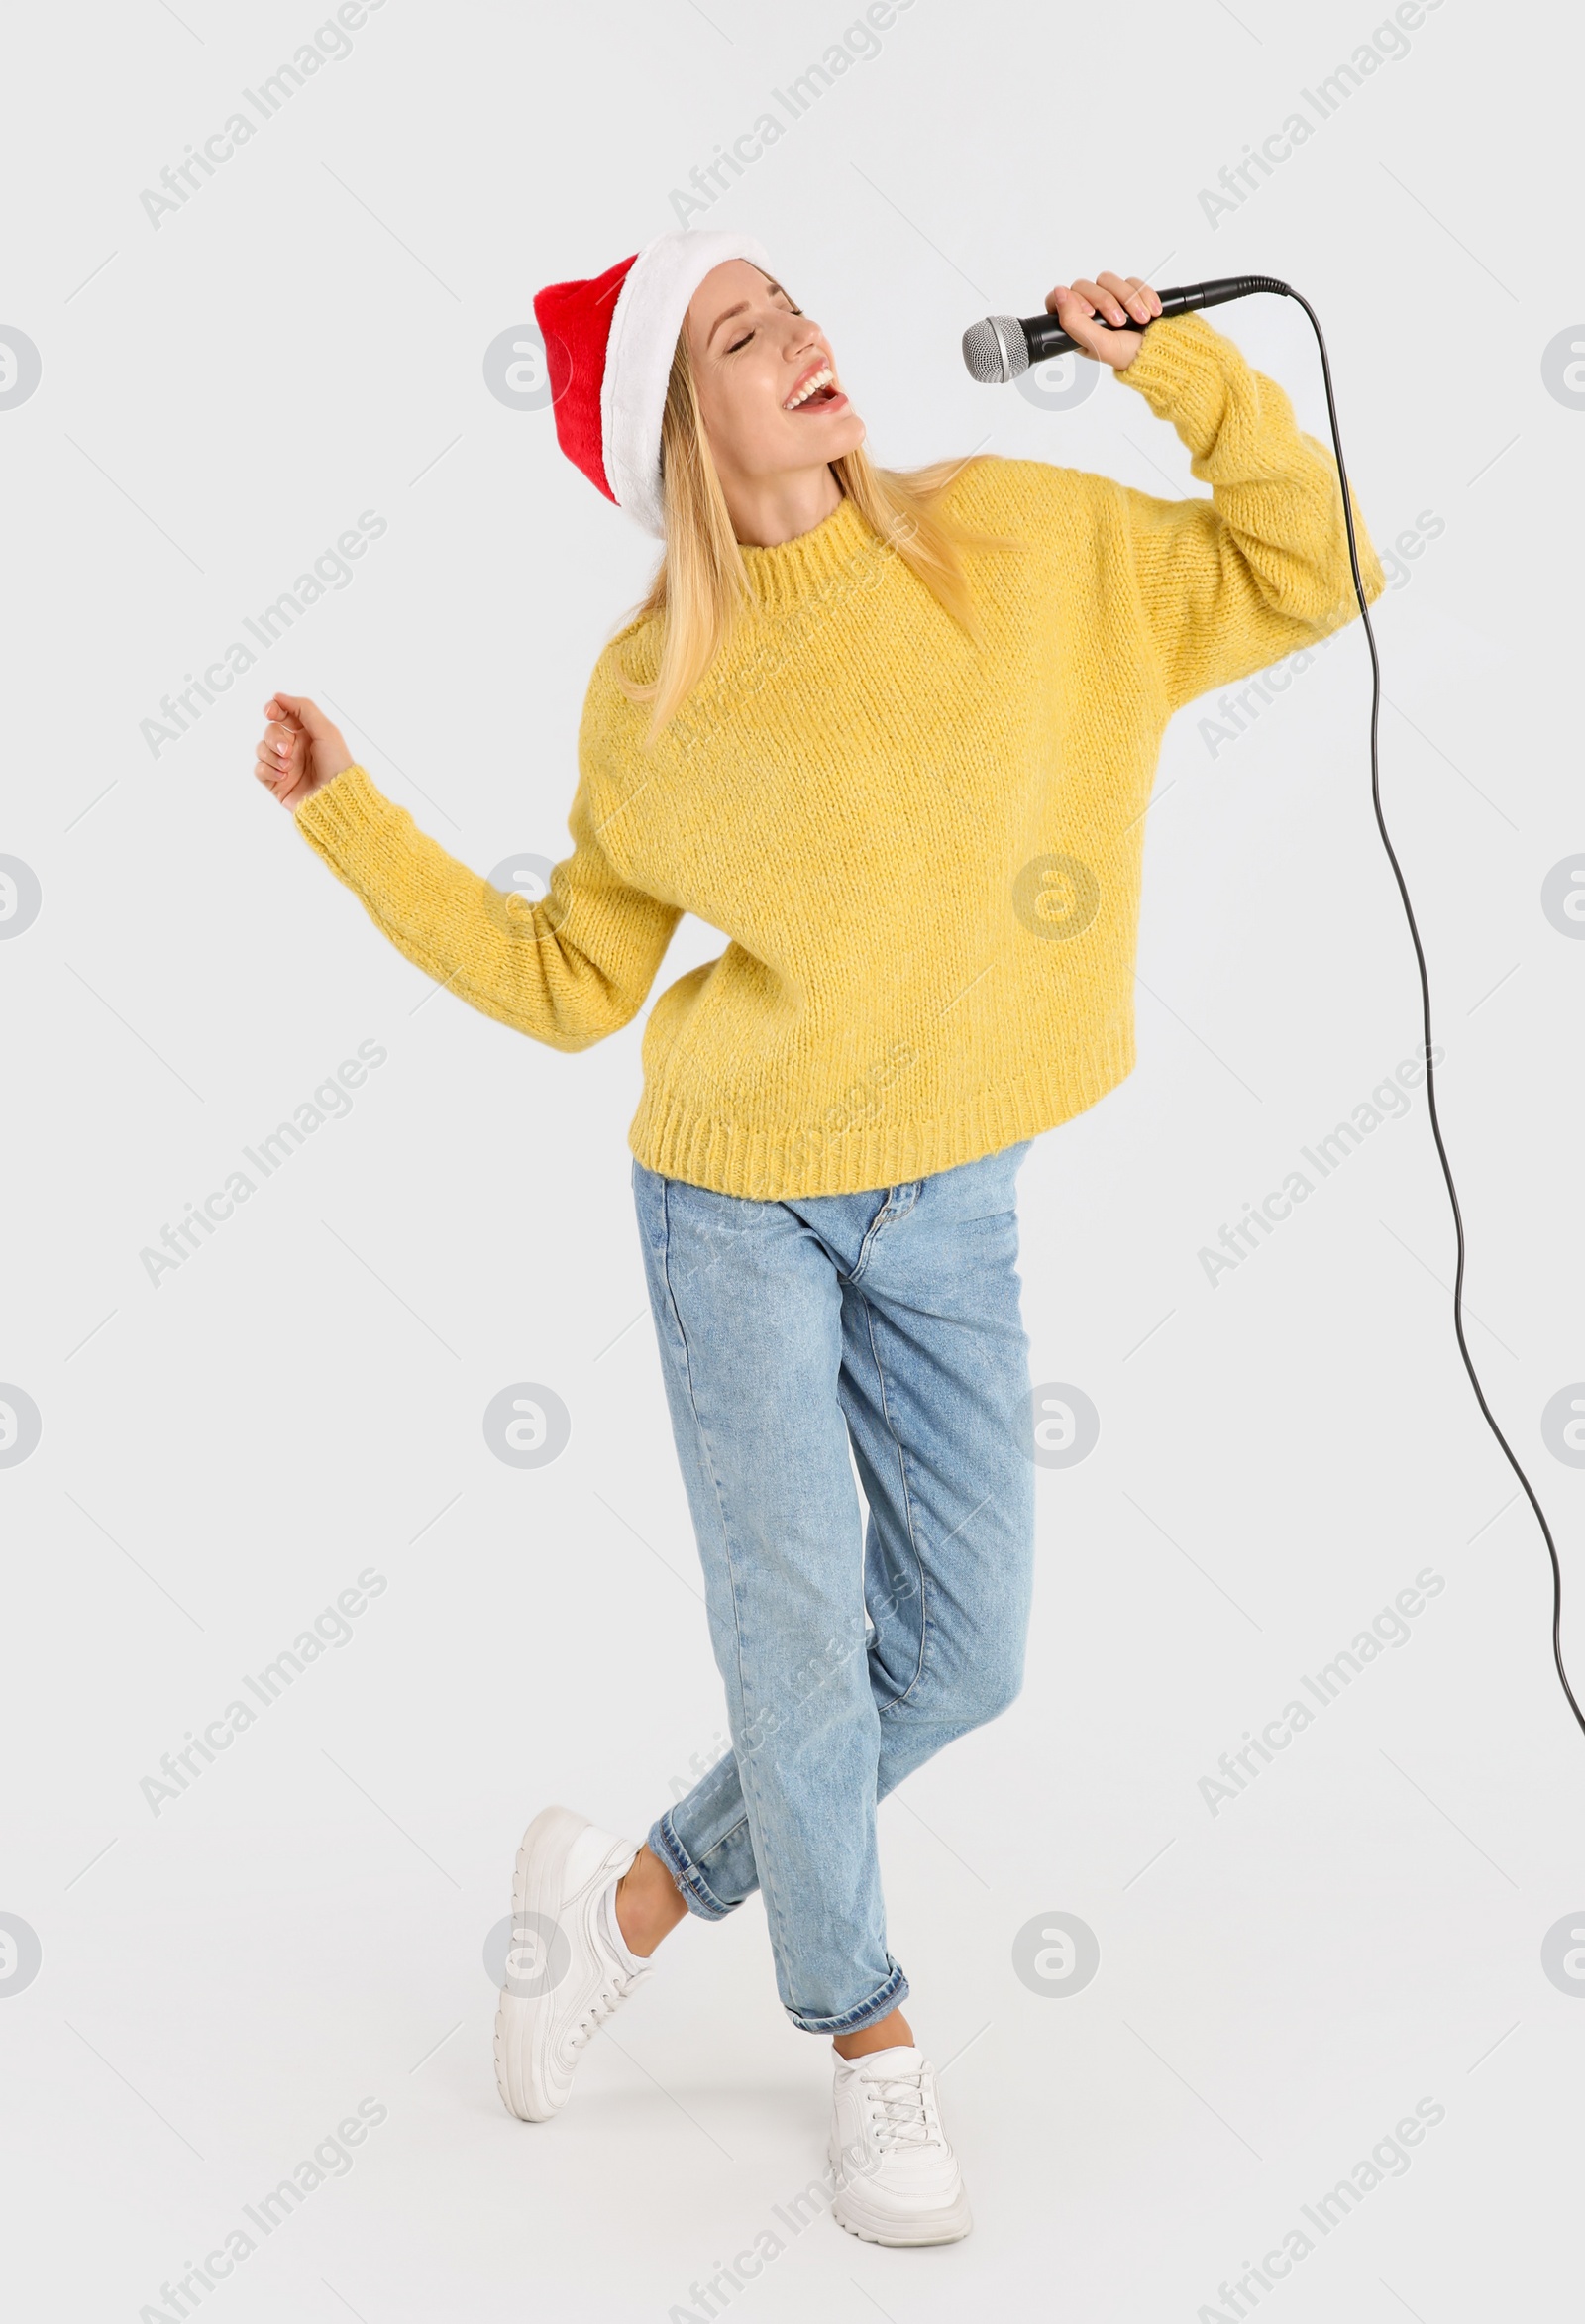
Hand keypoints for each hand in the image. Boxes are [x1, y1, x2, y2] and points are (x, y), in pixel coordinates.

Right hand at [253, 693, 352, 812]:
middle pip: (270, 731)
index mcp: (306, 733)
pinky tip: (284, 776)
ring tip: (289, 767)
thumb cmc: (336, 765)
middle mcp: (293, 747)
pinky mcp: (276, 782)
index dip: (273, 709)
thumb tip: (279, 696)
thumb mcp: (326, 730)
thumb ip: (303, 709)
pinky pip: (259, 769)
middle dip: (275, 738)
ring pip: (261, 748)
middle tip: (288, 750)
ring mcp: (283, 764)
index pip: (282, 714)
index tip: (271, 712)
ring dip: (272, 755)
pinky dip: (269, 770)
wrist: (336, 798)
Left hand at [1043, 273, 1162, 369]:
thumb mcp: (1099, 344)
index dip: (1073, 299)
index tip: (1090, 312)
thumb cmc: (1130, 355)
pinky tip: (1151, 312)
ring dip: (1128, 299)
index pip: (1060, 300)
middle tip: (1119, 321)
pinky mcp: (1129, 292)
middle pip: (1084, 285)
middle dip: (1106, 302)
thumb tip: (1058, 293)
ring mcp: (1110, 300)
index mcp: (1077, 327)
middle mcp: (1091, 312)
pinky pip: (1131, 280)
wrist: (1164, 351)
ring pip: (1107, 279)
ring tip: (1141, 319)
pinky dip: (1144, 295)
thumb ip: (1074, 321)